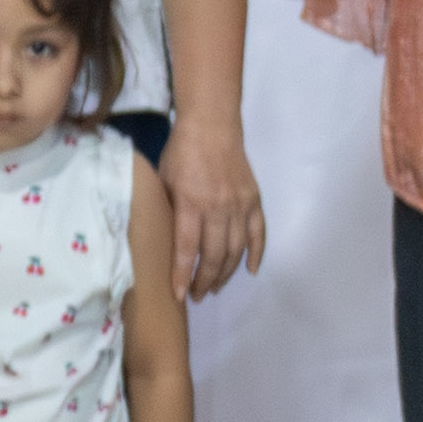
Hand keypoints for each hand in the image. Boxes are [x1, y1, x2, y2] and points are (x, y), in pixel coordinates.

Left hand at [158, 122, 266, 300]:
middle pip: (214, 255)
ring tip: (214, 288)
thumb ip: (169, 212)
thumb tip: (165, 245)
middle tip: (197, 296)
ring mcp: (239, 205)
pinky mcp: (254, 201)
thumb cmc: (180, 153)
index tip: (179, 296)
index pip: (187, 249)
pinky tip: (250, 271)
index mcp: (191, 203)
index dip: (183, 275)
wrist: (212, 125)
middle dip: (204, 280)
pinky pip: (258, 234)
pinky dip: (256, 254)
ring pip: (236, 250)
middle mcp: (218, 207)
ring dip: (226, 274)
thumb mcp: (164, 181)